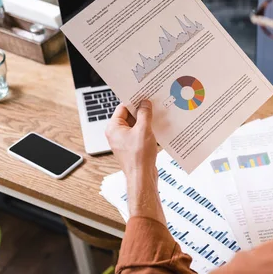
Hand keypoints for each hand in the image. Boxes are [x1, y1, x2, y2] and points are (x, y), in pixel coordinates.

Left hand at [106, 100, 164, 222]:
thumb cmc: (138, 157)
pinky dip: (148, 130)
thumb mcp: (143, 130)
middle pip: (130, 116)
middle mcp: (117, 134)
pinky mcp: (133, 148)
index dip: (134, 101)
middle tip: (153, 104)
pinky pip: (140, 134)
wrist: (142, 177)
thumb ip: (144, 114)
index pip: (123, 107)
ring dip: (147, 121)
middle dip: (142, 111)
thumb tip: (145, 103)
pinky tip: (158, 128)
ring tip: (157, 116)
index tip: (144, 95)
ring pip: (137, 125)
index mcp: (114, 128)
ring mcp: (125, 141)